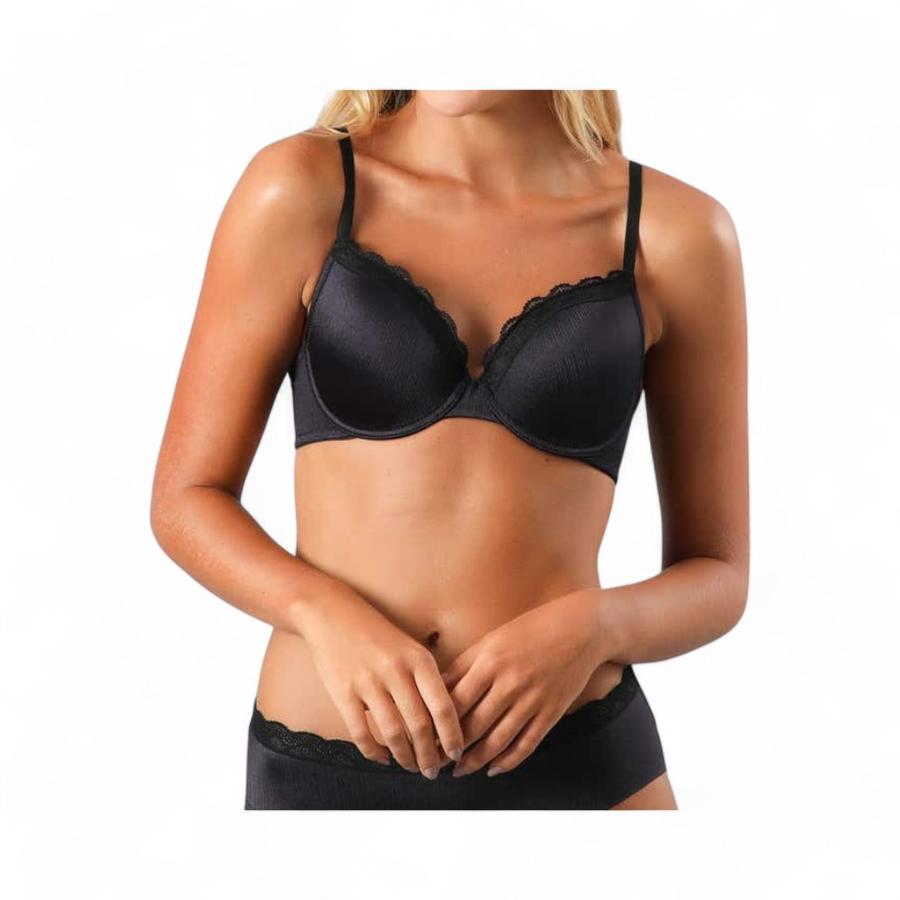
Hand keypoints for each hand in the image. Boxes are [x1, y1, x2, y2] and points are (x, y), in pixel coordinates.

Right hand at [298, 587, 463, 777]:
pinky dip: (375, 752)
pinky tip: (383, 758)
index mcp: (419, 659)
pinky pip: (362, 733)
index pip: (444, 707)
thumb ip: (427, 679)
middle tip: (434, 771)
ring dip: (405, 758)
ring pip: (393, 734)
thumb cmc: (377, 634)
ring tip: (412, 768)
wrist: (332, 613)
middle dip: (430, 756)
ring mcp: (368, 682)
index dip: (453, 737)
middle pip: (420, 726)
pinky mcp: (343, 692)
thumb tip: (446, 723)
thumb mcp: (410, 648)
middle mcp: (396, 671)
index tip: (456, 755)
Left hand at [440, 588, 607, 776]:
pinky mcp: (552, 713)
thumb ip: (466, 664)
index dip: (437, 723)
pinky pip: (526, 744)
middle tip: (435, 761)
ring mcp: (532, 700)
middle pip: (473, 726)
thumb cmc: (532, 629)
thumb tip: (438, 687)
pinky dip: (508, 762)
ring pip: (497, 741)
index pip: (455, 701)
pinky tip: (493, 769)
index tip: (424, 736)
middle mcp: (510, 683)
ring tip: (459, 771)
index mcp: (490, 661)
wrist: (581, 628)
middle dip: (451, 748)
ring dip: (475, 761)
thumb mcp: (493, 638)